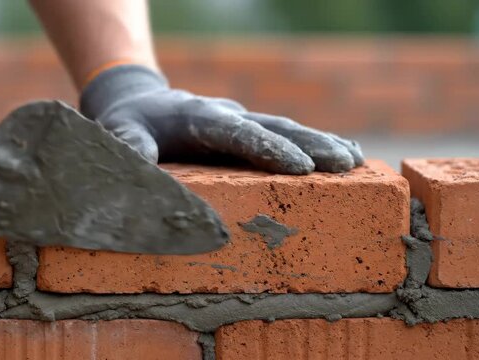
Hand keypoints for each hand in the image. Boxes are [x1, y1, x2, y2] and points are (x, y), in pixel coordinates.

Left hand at [80, 65, 362, 174]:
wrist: (141, 104)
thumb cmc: (130, 124)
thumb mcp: (121, 135)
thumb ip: (130, 149)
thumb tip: (140, 167)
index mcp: (199, 118)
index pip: (237, 134)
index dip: (268, 149)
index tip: (299, 166)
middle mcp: (227, 115)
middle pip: (274, 127)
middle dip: (310, 145)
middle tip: (346, 163)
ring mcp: (241, 121)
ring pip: (287, 129)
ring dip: (321, 144)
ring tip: (356, 160)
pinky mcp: (248, 131)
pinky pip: (285, 136)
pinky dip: (316, 144)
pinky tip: (345, 154)